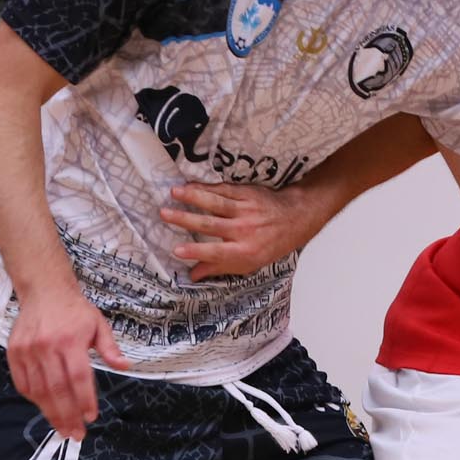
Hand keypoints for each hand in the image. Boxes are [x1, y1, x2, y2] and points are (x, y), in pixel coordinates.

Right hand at [6, 279, 130, 440]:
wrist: (44, 291)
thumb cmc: (74, 310)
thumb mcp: (98, 324)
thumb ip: (110, 348)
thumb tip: (124, 366)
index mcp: (70, 340)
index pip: (78, 377)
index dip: (84, 400)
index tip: (91, 417)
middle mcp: (47, 347)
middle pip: (57, 389)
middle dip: (67, 416)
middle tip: (76, 434)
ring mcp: (27, 350)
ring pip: (38, 390)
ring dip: (50, 413)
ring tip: (62, 429)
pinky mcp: (14, 352)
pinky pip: (23, 383)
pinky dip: (34, 399)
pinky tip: (45, 409)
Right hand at [161, 181, 329, 281]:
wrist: (294, 219)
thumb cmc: (268, 245)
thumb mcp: (248, 263)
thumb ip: (219, 267)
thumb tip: (193, 274)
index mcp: (245, 252)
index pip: (217, 253)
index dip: (197, 252)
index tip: (177, 250)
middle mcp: (244, 231)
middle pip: (210, 225)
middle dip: (186, 219)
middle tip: (164, 214)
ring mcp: (246, 210)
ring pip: (215, 203)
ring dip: (193, 197)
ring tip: (174, 192)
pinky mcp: (247, 194)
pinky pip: (223, 190)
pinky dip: (205, 187)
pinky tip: (190, 184)